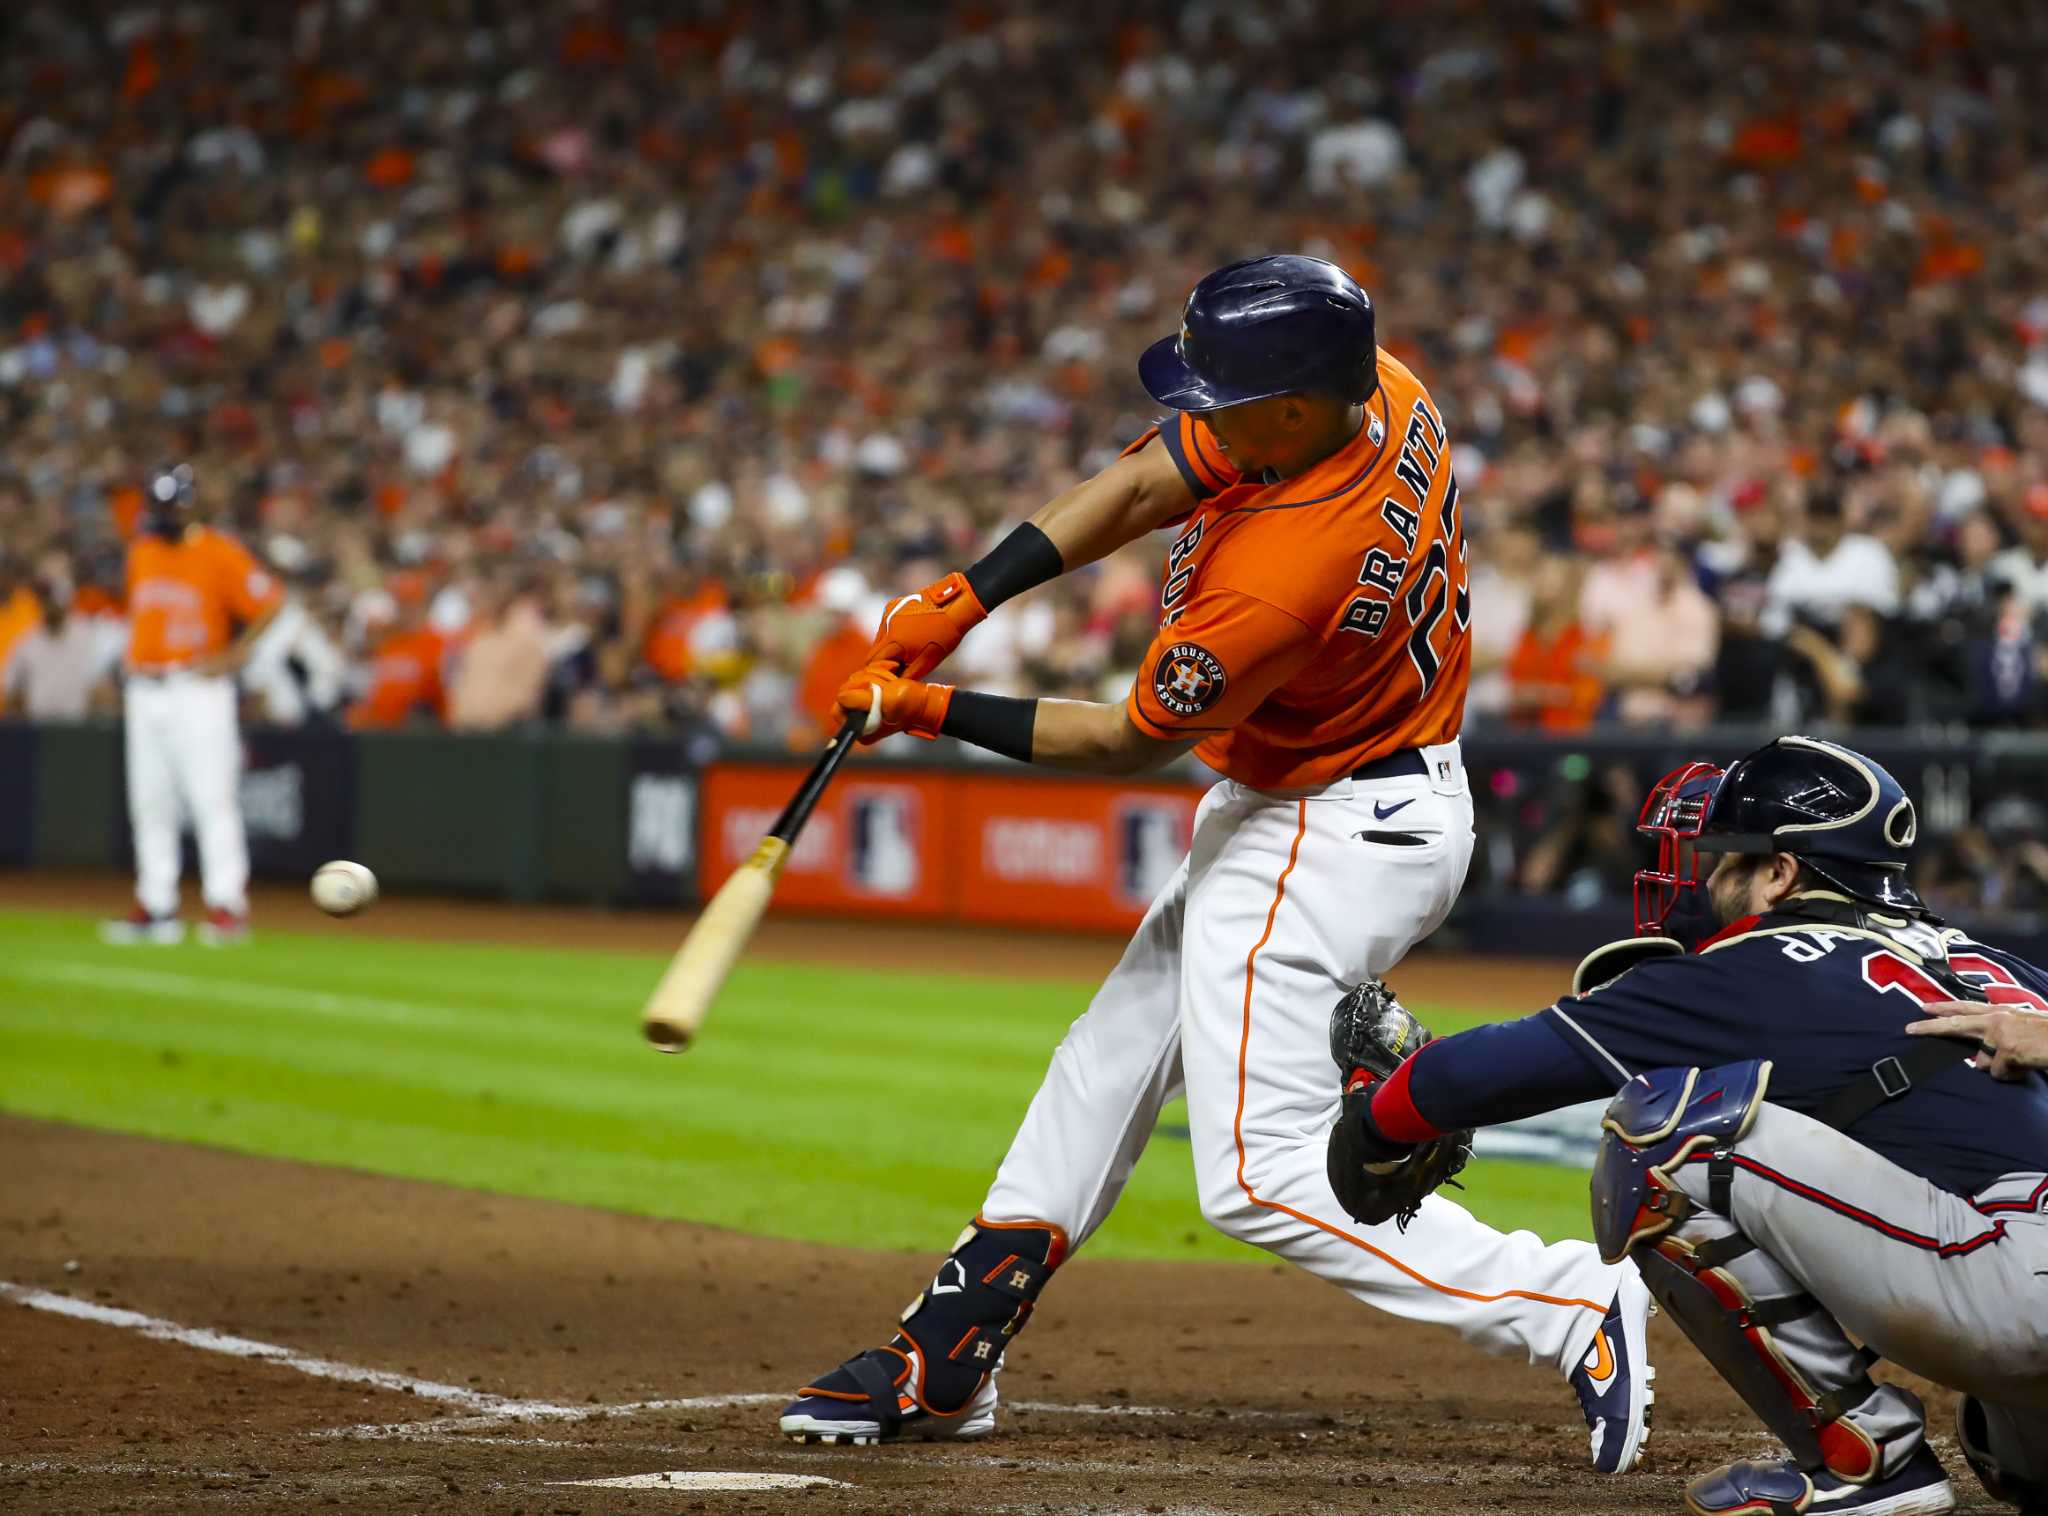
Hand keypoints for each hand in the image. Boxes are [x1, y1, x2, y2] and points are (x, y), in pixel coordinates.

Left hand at [834, 662, 953, 744]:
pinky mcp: (871, 691)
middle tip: (886, 686)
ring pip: (856, 678)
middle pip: (847, 689)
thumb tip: (841, 697)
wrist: (926, 700)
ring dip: (876, 674)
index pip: (838, 708)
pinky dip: (878, 669)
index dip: (851, 694)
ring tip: (892, 682)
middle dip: (868, 681)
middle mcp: (859, 717)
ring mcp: (865, 704)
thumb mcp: (886, 702)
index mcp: (860, 728)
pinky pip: (865, 673)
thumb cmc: (910, 705)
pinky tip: (891, 674)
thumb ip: (861, 700)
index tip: (869, 689)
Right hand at [867, 573, 985, 678]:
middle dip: (884, 661)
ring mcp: (888, 613)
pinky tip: (908, 635)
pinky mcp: (892, 605)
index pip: (873, 662)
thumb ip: (909, 674)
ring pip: (879, 638)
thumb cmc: (946, 633)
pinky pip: (885, 625)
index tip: (894, 676)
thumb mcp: (930, 660)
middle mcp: (887, 625)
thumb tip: (896, 683)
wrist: (955, 603)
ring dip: (888, 647)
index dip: (881, 671)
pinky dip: (891, 633)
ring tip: (908, 650)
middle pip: (874, 651)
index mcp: (895, 640)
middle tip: (902, 666)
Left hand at [1905, 1001, 2047, 1080]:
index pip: (1967, 1007)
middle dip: (1931, 1027)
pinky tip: (2026, 1070)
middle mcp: (1997, 1019)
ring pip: (1981, 1061)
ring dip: (2001, 1070)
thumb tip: (1981, 1058)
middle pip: (1956, 1023)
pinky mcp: (2007, 1050)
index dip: (1945, 1008)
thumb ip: (2001, 1036)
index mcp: (2002, 1013)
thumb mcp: (2023, 1030)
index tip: (1924, 1007)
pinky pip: (1998, 1074)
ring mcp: (2000, 1034)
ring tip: (2022, 1064)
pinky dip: (2012, 1077)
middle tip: (1909, 1029)